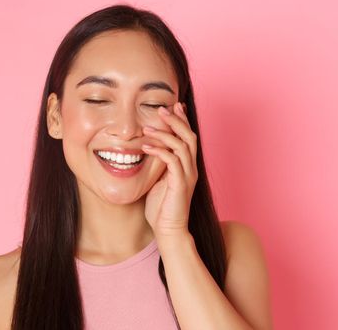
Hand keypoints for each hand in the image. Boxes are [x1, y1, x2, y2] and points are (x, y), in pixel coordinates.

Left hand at [141, 102, 197, 238]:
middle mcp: (191, 168)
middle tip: (162, 108)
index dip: (182, 121)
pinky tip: (146, 147)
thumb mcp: (158, 181)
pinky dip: (159, 151)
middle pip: (189, 136)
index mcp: (186, 166)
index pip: (188, 138)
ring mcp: (187, 175)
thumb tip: (146, 150)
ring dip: (165, 134)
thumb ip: (158, 165)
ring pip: (182, 146)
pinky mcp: (181, 184)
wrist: (169, 230)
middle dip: (177, 120)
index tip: (173, 106)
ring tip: (149, 126)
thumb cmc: (161, 208)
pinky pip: (172, 161)